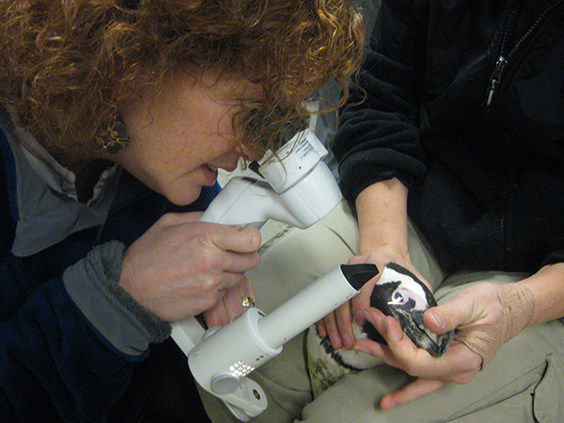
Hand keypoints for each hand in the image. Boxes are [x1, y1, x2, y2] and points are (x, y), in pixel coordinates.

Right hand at [119, 212, 260, 321]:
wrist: (129, 290)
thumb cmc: (145, 259)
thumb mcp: (168, 224)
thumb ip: (197, 218)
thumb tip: (216, 218)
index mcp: (204, 236)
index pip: (250, 239)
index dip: (251, 237)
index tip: (247, 238)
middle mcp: (212, 260)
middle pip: (251, 259)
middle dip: (245, 255)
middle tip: (233, 253)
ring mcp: (211, 283)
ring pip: (239, 276)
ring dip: (231, 272)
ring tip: (210, 267)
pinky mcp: (208, 301)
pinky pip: (225, 292)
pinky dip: (218, 287)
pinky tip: (201, 281)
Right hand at [316, 250, 426, 349]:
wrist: (385, 251)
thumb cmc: (400, 269)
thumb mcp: (414, 279)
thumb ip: (418, 297)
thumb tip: (426, 321)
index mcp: (376, 263)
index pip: (364, 282)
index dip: (361, 303)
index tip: (361, 321)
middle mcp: (357, 265)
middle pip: (344, 294)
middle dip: (344, 321)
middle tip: (347, 341)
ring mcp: (345, 271)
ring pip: (333, 298)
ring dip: (333, 322)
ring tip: (338, 342)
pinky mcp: (338, 278)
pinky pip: (327, 298)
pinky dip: (325, 316)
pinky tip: (325, 331)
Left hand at [354, 281, 538, 408]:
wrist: (510, 310)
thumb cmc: (495, 306)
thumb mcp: (474, 304)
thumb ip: (450, 314)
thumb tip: (428, 320)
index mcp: (462, 359)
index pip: (420, 361)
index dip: (398, 344)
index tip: (385, 322)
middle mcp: (454, 370)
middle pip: (411, 367)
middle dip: (386, 345)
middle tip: (368, 323)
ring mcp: (448, 370)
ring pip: (411, 373)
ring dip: (385, 359)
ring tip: (361, 347)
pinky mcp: (443, 362)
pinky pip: (420, 377)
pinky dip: (404, 387)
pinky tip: (389, 398)